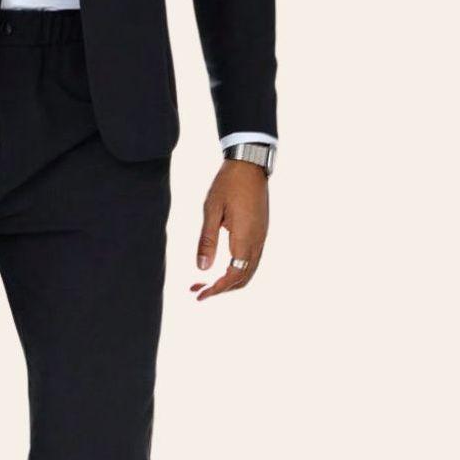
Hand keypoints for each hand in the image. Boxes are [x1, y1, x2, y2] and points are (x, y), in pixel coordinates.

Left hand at [191, 159, 268, 300]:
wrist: (250, 164)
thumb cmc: (227, 184)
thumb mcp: (211, 210)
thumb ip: (207, 240)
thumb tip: (202, 269)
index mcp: (245, 238)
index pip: (233, 275)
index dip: (217, 289)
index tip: (199, 294)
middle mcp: (258, 241)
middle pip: (243, 278)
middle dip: (221, 289)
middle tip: (198, 290)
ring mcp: (262, 236)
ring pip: (249, 270)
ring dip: (229, 280)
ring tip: (205, 282)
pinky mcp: (261, 231)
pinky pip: (252, 259)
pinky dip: (237, 269)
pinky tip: (221, 266)